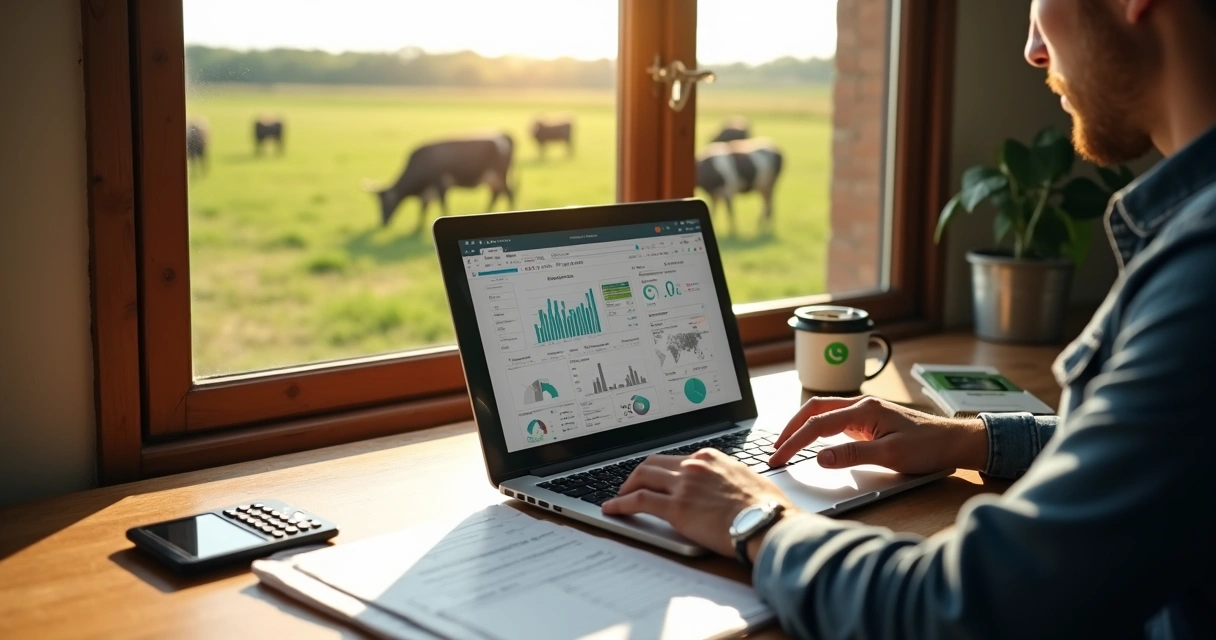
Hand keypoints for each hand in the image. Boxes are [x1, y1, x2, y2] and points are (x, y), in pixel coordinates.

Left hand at [602, 450, 797, 557]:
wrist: (768, 522)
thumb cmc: (766, 507)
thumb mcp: (746, 479)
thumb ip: (726, 477)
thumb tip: (721, 486)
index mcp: (710, 457)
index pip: (674, 459)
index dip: (659, 469)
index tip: (654, 477)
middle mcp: (693, 466)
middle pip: (652, 464)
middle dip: (637, 475)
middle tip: (630, 486)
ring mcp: (683, 485)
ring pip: (641, 478)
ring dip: (625, 487)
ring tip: (618, 498)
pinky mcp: (676, 508)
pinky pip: (638, 501)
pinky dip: (620, 503)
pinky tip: (612, 508)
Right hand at [769, 396, 987, 473]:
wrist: (955, 442)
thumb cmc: (929, 447)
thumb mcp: (890, 455)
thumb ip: (852, 455)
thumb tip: (818, 458)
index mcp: (864, 410)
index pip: (817, 425)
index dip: (794, 442)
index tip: (778, 458)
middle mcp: (861, 406)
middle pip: (814, 410)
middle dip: (790, 428)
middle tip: (775, 449)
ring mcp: (865, 413)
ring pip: (823, 413)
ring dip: (802, 427)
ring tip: (786, 445)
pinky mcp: (869, 421)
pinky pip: (835, 421)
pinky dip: (817, 430)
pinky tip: (812, 442)